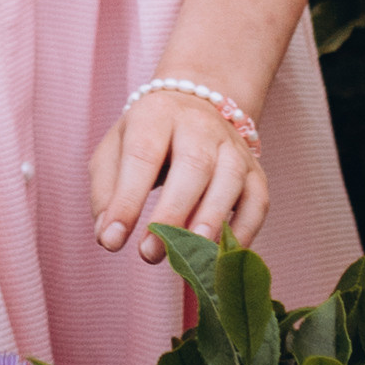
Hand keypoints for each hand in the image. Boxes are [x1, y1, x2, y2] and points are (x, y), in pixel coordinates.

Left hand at [91, 87, 267, 264]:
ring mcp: (233, 147)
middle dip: (172, 214)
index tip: (112, 239)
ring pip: (230, 181)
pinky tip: (218, 258)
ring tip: (191, 257)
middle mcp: (200, 125)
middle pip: (194, 165)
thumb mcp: (114, 151)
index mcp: (157, 115)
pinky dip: (242, 233)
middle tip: (149, 254)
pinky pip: (257, 203)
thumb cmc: (146, 138)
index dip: (128, 200)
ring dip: (211, 221)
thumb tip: (108, 236)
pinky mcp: (255, 172)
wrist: (195, 107)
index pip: (143, 155)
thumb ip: (107, 191)